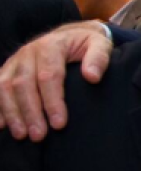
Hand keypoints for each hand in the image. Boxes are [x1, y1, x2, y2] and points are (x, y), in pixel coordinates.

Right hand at [0, 21, 113, 140]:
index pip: (49, 76)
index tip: (59, 124)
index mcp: (51, 45)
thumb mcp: (100, 43)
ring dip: (12, 113)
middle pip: (24, 84)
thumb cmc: (87, 43)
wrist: (70, 34)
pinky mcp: (7, 70)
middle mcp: (28, 52)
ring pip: (5, 88)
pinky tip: (1, 125)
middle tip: (39, 135)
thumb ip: (99, 58)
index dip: (53, 101)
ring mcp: (14, 61)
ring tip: (21, 135)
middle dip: (31, 112)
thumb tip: (92, 76)